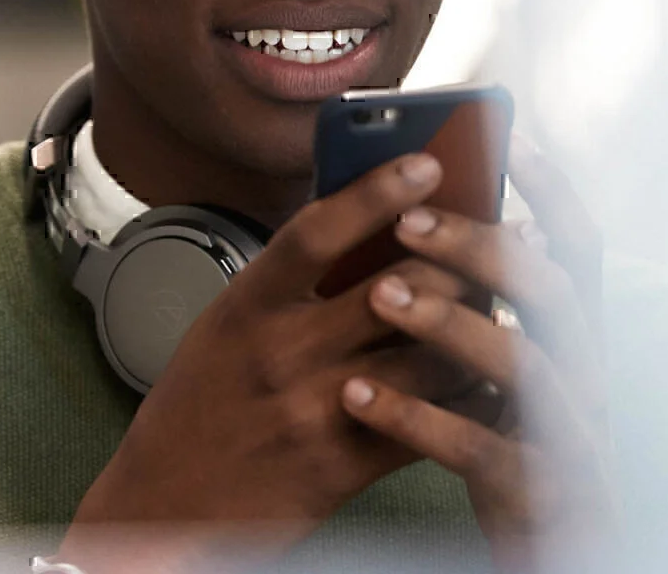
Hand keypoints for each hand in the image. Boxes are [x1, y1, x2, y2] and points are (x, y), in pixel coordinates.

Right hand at [57, 153, 473, 573]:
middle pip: (395, 286)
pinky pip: (428, 422)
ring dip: (474, 326)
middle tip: (495, 236)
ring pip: (427, 353)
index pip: (316, 231)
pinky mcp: (344, 465)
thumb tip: (359, 229)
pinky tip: (487, 379)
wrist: (164, 506)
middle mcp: (280, 351)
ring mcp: (315, 408)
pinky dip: (466, 398)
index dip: (376, 191)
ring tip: (503, 304)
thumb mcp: (223, 327)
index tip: (426, 162)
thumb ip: (283, 284)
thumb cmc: (196, 410)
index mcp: (244, 306)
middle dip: (456, 259)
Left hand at [340, 136, 618, 573]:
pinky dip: (417, 417)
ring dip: (448, 321)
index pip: (578, 248)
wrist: (549, 551)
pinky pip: (479, 448)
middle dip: (480, 248)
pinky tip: (358, 394)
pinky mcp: (536, 492)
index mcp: (572, 335)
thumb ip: (476, 302)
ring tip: (378, 295)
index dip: (552, 192)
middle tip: (407, 220)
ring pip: (522, 364)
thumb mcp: (499, 366)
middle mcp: (583, 375)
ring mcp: (568, 435)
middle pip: (551, 291)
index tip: (509, 140)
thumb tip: (409, 216)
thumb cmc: (505, 441)